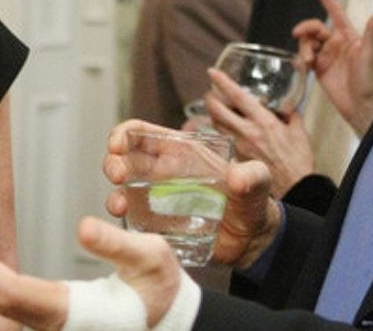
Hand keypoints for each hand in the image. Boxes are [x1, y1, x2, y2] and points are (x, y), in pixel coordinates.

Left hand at [0, 219, 182, 329]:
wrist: (169, 322)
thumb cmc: (161, 292)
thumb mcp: (152, 260)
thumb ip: (119, 245)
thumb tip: (83, 228)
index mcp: (70, 311)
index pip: (11, 291)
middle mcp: (51, 321)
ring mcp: (48, 321)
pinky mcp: (48, 315)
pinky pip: (6, 298)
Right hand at [104, 121, 279, 268]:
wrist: (253, 240)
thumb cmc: (254, 202)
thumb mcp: (259, 182)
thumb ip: (253, 175)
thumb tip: (238, 176)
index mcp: (180, 151)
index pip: (142, 133)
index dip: (123, 134)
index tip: (117, 145)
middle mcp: (163, 172)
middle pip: (125, 160)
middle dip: (113, 162)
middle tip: (118, 174)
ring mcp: (158, 200)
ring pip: (123, 191)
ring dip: (114, 195)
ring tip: (120, 205)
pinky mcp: (158, 226)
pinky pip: (133, 222)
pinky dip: (125, 223)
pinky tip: (129, 226)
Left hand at [204, 68, 313, 192]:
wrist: (295, 186)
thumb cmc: (298, 160)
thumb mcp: (298, 130)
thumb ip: (290, 114)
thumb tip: (286, 105)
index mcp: (263, 121)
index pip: (238, 97)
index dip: (223, 82)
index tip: (212, 72)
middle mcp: (247, 132)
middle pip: (217, 110)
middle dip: (209, 98)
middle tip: (210, 92)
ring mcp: (239, 146)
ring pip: (217, 125)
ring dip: (214, 114)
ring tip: (217, 108)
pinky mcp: (236, 158)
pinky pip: (224, 140)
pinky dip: (223, 131)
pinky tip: (227, 129)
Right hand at [292, 0, 372, 133]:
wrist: (360, 107)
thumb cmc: (369, 82)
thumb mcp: (369, 55)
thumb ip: (372, 32)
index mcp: (349, 35)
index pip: (334, 9)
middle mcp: (337, 43)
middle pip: (315, 27)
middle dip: (305, 29)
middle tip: (298, 35)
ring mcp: (327, 55)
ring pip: (308, 42)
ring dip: (304, 48)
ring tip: (309, 61)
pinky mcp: (319, 69)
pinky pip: (304, 57)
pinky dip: (302, 59)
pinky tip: (306, 67)